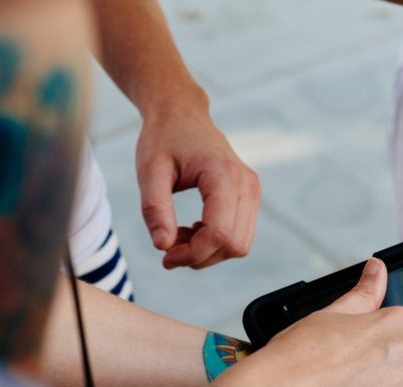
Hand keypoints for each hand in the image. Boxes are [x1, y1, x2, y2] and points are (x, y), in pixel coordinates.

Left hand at [136, 107, 259, 269]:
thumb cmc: (164, 138)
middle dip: (200, 256)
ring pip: (240, 245)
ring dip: (208, 251)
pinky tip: (193, 228)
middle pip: (234, 245)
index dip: (193, 253)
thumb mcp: (149, 171)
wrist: (182, 114)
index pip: (220, 233)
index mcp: (224, 175)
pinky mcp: (250, 197)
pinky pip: (240, 234)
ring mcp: (253, 192)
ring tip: (179, 234)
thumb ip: (155, 209)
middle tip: (169, 246)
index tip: (165, 256)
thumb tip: (163, 247)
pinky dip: (215, 242)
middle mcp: (247, 185)